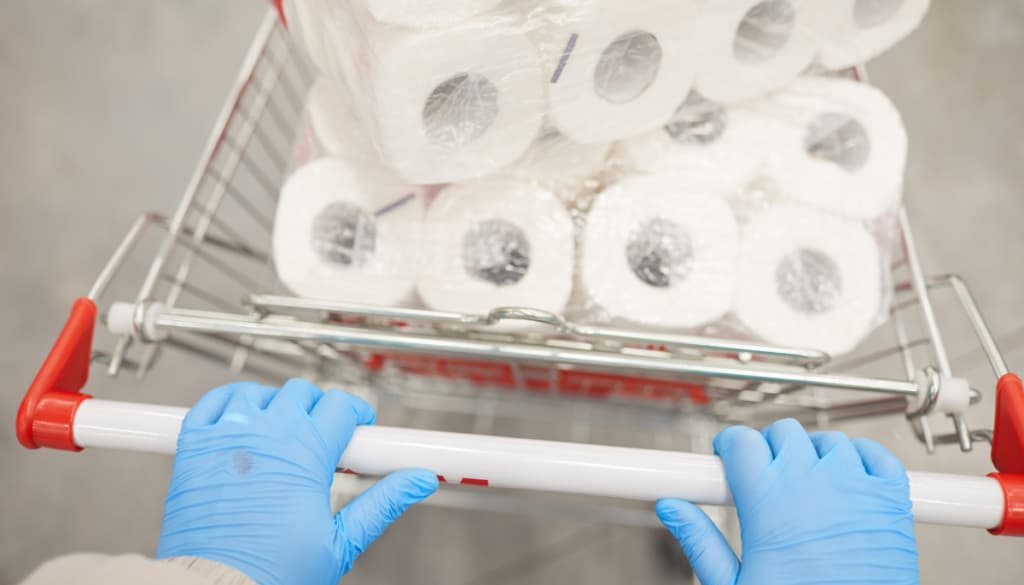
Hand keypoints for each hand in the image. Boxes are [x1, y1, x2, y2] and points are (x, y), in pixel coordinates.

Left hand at [156, 379, 437, 584]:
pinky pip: (212, 402)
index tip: (359, 426)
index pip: (340, 405)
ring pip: (258, 392)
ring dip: (275, 403)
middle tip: (323, 435)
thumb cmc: (271, 574)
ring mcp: (226, 437)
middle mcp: (266, 436)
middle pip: (301, 392)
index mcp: (305, 453)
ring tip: (282, 430)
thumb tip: (419, 481)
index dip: (356, 412)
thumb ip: (383, 502)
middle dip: (318, 408)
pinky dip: (229, 402)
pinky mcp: (193, 446)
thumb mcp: (341, 541)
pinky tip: (241, 419)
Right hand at [656, 419, 918, 584]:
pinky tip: (848, 475)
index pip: (741, 441)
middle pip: (783, 432)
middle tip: (765, 473)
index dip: (730, 445)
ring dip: (813, 451)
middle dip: (769, 446)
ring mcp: (856, 487)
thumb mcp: (734, 584)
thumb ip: (699, 540)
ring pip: (828, 439)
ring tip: (806, 480)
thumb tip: (672, 509)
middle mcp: (812, 484)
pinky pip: (877, 453)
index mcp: (768, 502)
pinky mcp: (891, 499)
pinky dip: (861, 455)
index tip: (728, 456)